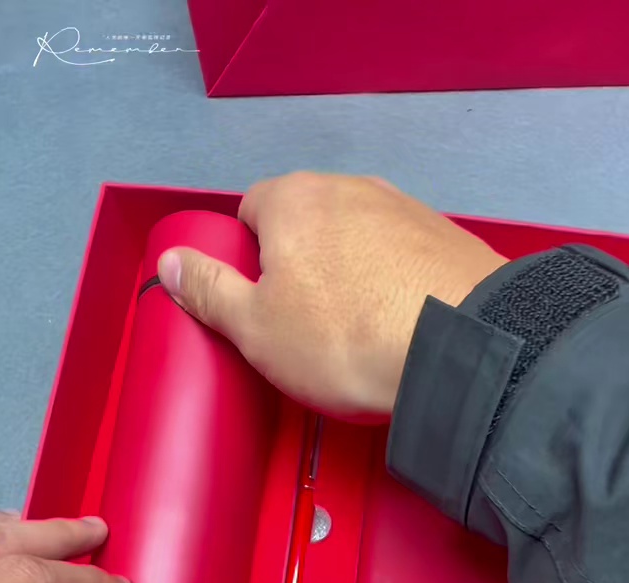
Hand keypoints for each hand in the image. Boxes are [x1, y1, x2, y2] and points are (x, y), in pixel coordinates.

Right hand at [157, 173, 506, 419]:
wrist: (459, 347)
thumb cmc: (347, 337)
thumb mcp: (255, 326)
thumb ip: (208, 290)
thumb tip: (170, 264)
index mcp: (292, 199)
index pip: (250, 211)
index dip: (246, 259)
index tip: (257, 303)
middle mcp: (349, 188)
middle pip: (306, 224)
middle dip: (300, 268)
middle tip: (305, 327)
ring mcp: (404, 209)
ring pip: (357, 241)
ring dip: (350, 277)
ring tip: (356, 333)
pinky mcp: (446, 239)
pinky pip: (402, 259)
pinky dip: (394, 286)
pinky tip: (398, 326)